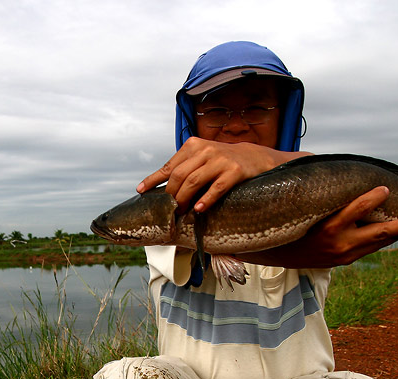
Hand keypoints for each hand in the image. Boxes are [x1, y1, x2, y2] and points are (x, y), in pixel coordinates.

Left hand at [137, 137, 308, 212]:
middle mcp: (205, 150)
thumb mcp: (203, 159)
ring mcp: (220, 160)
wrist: (256, 157)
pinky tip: (198, 210)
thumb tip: (162, 189)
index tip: (140, 191)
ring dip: (184, 200)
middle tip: (170, 210)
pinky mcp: (235, 171)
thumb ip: (185, 168)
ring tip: (181, 212)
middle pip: (179, 176)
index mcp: (193, 146)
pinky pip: (216, 188)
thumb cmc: (223, 162)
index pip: (169, 166)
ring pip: (193, 182)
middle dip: (171, 196)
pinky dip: (205, 200)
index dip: (153, 180)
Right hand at [238, 186, 397, 267]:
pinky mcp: (345, 261)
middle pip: (377, 233)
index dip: (373, 198)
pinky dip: (383, 239)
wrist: (279, 254)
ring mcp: (343, 255)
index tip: (384, 188)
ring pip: (377, 243)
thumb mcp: (306, 207)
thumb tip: (336, 165)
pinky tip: (394, 230)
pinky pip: (369, 249)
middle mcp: (339, 243)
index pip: (357, 210)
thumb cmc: (294, 222)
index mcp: (328, 226)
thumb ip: (326, 193)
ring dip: (396, 232)